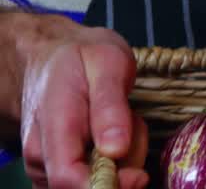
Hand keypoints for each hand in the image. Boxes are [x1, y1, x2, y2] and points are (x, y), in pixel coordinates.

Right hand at [18, 17, 145, 188]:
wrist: (55, 56)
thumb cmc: (83, 57)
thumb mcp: (107, 65)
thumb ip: (110, 108)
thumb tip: (115, 150)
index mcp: (54, 126)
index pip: (68, 178)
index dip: (106, 186)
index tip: (138, 174)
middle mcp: (42, 154)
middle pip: (86, 187)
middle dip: (124, 167)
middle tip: (133, 123)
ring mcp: (46, 164)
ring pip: (93, 185)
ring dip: (122, 162)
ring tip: (123, 121)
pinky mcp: (57, 169)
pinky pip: (92, 181)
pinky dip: (115, 164)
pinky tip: (115, 137)